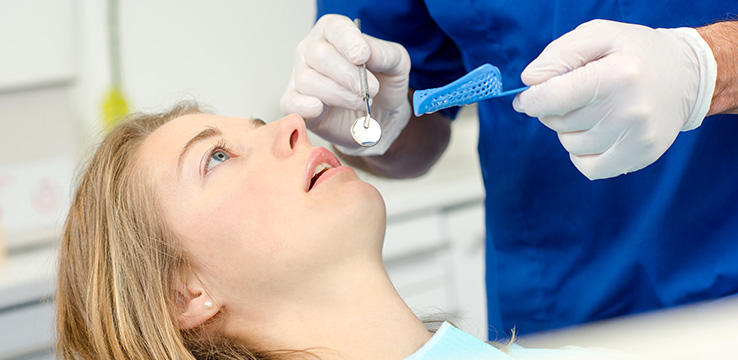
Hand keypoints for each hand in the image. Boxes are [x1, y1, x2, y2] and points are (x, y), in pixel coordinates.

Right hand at [281, 14, 411, 155]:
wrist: (380, 115)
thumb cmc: (383, 83)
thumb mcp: (396, 63)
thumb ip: (385, 54)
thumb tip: (369, 52)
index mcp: (334, 32)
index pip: (335, 29)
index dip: (348, 41)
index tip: (362, 56)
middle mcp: (312, 50)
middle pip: (320, 55)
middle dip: (348, 75)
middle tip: (371, 90)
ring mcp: (301, 77)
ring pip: (309, 81)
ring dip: (338, 94)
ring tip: (360, 102)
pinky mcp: (297, 103)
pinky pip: (291, 102)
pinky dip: (304, 106)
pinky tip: (319, 108)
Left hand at [513, 19, 716, 179]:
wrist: (687, 76)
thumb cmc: (635, 54)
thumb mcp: (599, 35)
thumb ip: (558, 55)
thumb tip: (529, 82)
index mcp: (617, 75)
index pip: (553, 97)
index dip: (531, 99)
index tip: (527, 98)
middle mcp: (629, 110)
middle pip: (558, 121)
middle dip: (555, 109)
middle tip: (577, 94)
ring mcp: (636, 137)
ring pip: (570, 144)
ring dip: (570, 130)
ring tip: (594, 110)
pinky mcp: (641, 156)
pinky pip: (588, 168)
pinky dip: (582, 153)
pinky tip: (596, 133)